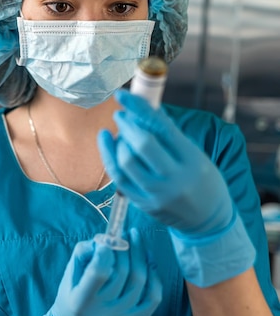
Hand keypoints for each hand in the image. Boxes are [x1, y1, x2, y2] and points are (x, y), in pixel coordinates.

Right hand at [22, 228, 161, 315]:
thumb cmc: (72, 295)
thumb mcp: (69, 273)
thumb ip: (84, 252)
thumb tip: (107, 239)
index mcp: (81, 301)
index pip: (99, 272)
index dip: (106, 251)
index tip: (107, 239)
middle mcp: (102, 313)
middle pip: (123, 272)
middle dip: (125, 246)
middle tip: (125, 233)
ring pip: (140, 280)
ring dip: (140, 254)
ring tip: (136, 239)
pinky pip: (154, 295)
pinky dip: (153, 274)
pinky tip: (147, 260)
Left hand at [98, 90, 232, 235]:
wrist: (207, 221)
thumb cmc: (203, 181)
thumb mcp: (196, 154)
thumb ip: (170, 134)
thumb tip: (145, 109)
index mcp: (191, 160)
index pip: (161, 128)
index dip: (139, 108)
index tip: (122, 95)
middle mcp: (174, 178)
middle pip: (142, 145)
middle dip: (127, 125)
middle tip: (121, 115)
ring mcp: (156, 194)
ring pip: (126, 162)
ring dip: (116, 142)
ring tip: (118, 132)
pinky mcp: (143, 204)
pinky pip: (119, 179)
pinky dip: (110, 158)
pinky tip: (108, 145)